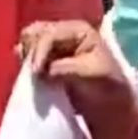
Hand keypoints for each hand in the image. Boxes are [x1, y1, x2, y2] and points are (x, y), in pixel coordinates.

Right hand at [20, 21, 137, 138]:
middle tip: (32, 72)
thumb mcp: (93, 75)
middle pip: (35, 32)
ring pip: (28, 41)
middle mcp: (64, 32)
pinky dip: (25, 62)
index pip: (50, 35)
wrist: (112, 108)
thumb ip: (66, 69)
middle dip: (30, 50)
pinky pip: (28, 54)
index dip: (39, 51)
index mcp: (79, 30)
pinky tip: (28, 73)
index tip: (35, 72)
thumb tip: (42, 71)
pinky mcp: (48, 58)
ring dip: (26, 55)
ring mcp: (55, 44)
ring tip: (30, 73)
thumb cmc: (109, 89)